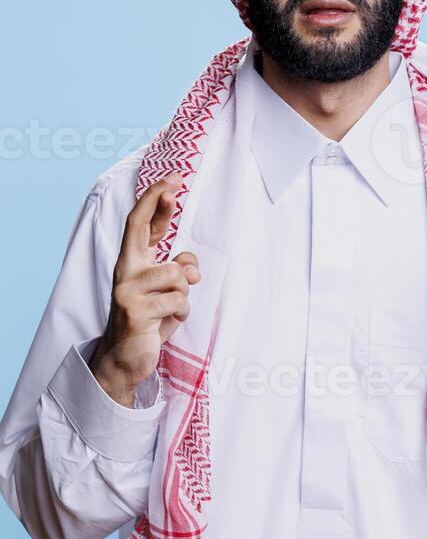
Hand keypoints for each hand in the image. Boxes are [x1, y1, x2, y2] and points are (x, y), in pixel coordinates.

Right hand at [89, 173, 200, 407]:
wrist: (125, 359)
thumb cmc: (149, 319)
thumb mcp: (168, 291)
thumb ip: (178, 270)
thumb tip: (189, 267)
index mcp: (132, 262)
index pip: (140, 224)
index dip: (155, 200)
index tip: (173, 179)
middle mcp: (125, 271)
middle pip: (139, 226)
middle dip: (157, 200)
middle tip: (176, 183)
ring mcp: (127, 290)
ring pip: (177, 274)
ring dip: (184, 295)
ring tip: (169, 311)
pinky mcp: (136, 310)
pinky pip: (178, 301)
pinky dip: (181, 313)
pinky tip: (165, 324)